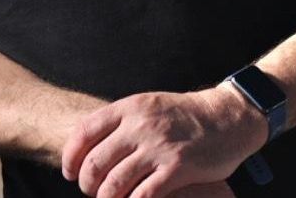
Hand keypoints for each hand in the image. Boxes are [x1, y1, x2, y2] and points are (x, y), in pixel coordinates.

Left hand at [61, 85, 265, 197]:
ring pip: (116, 182)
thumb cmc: (182, 116)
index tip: (70, 172)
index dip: (70, 157)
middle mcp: (140, 126)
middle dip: (87, 183)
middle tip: (90, 191)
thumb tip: (86, 144)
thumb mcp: (146, 106)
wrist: (226, 118)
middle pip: (96, 162)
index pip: (84, 133)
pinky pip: (144, 195)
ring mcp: (159, 147)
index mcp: (128, 108)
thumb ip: (119, 122)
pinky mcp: (178, 168)